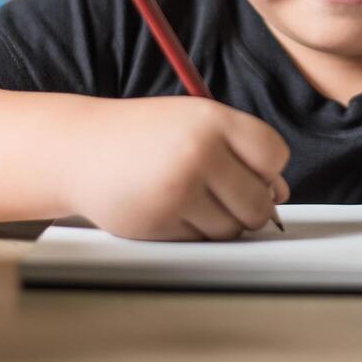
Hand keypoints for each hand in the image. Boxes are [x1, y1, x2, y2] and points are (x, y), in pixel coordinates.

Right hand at [61, 96, 290, 240]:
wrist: (81, 149)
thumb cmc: (143, 135)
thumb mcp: (193, 122)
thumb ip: (239, 150)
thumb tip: (280, 193)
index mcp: (212, 119)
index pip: (274, 155)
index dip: (268, 169)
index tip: (252, 170)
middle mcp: (198, 151)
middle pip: (260, 202)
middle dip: (250, 204)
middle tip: (224, 193)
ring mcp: (178, 189)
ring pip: (232, 228)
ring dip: (221, 222)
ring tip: (193, 198)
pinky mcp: (160, 222)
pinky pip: (201, 242)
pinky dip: (192, 232)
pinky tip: (170, 208)